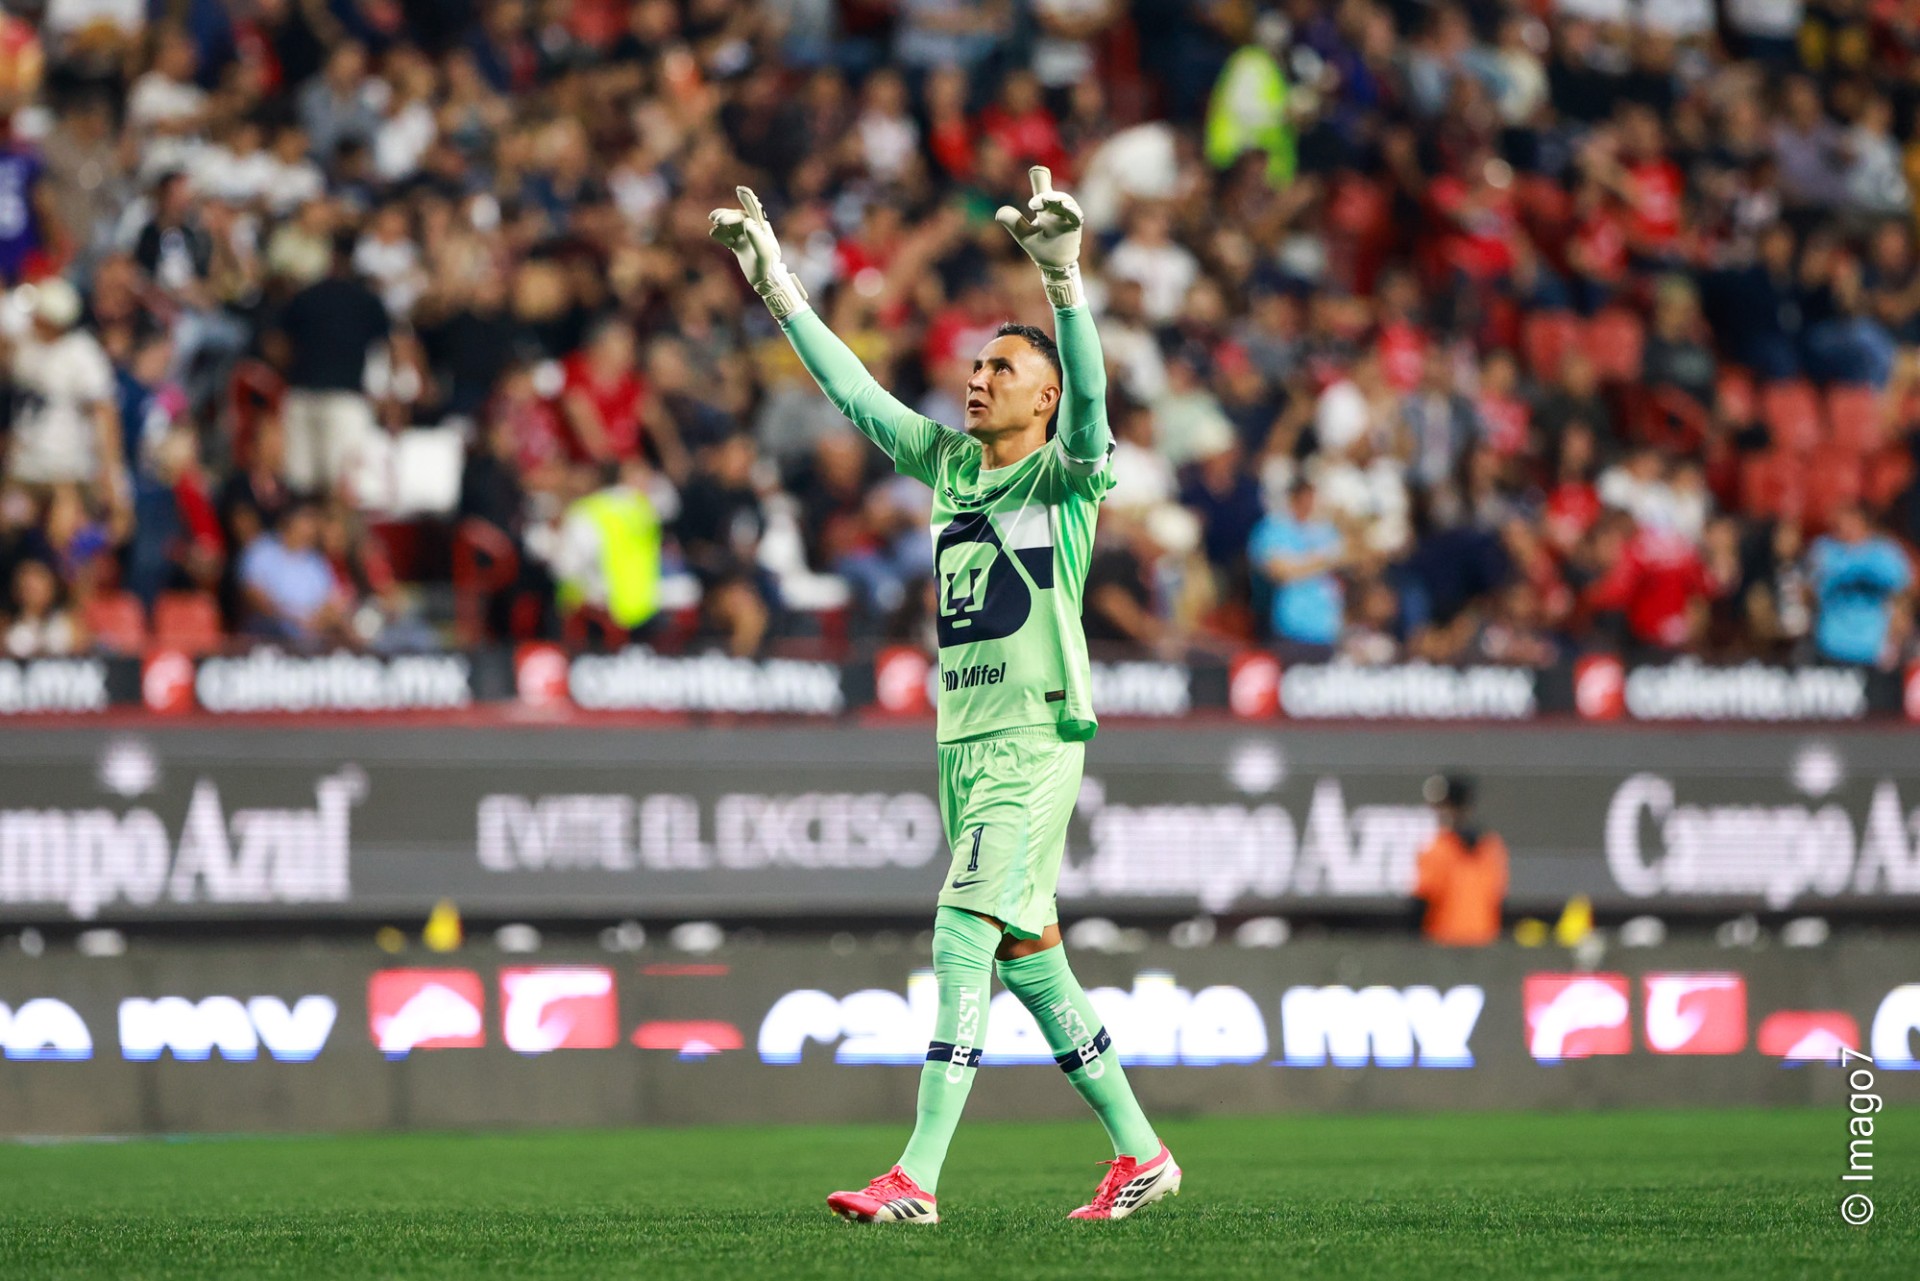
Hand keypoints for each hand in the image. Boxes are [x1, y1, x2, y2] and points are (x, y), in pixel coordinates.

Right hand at [709, 186, 808, 319]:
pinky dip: (720, 235)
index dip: (747, 199)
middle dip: (727, 215)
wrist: (766, 282)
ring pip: (732, 226)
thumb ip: (756, 237)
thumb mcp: (763, 253)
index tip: (739, 189)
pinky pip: (728, 237)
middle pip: (738, 217)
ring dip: (722, 223)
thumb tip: (746, 222)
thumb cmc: (768, 267)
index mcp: (762, 228)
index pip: (754, 210)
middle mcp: (754, 231)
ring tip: (713, 223)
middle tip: (715, 219)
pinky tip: (713, 233)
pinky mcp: (740, 247)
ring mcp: (746, 238)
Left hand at [995, 165, 1085, 306]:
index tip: (1036, 171)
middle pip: (1054, 194)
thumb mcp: (1024, 234)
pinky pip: (1075, 214)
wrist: (1055, 265)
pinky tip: (1064, 206)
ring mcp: (1067, 216)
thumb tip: (999, 213)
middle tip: (1034, 203)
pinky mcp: (1075, 225)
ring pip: (1065, 202)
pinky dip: (1070, 209)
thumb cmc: (1041, 247)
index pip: (1043, 189)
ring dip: (1056, 199)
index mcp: (1045, 208)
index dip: (1040, 177)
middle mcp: (1057, 209)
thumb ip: (1014, 222)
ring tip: (1046, 201)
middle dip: (1045, 195)